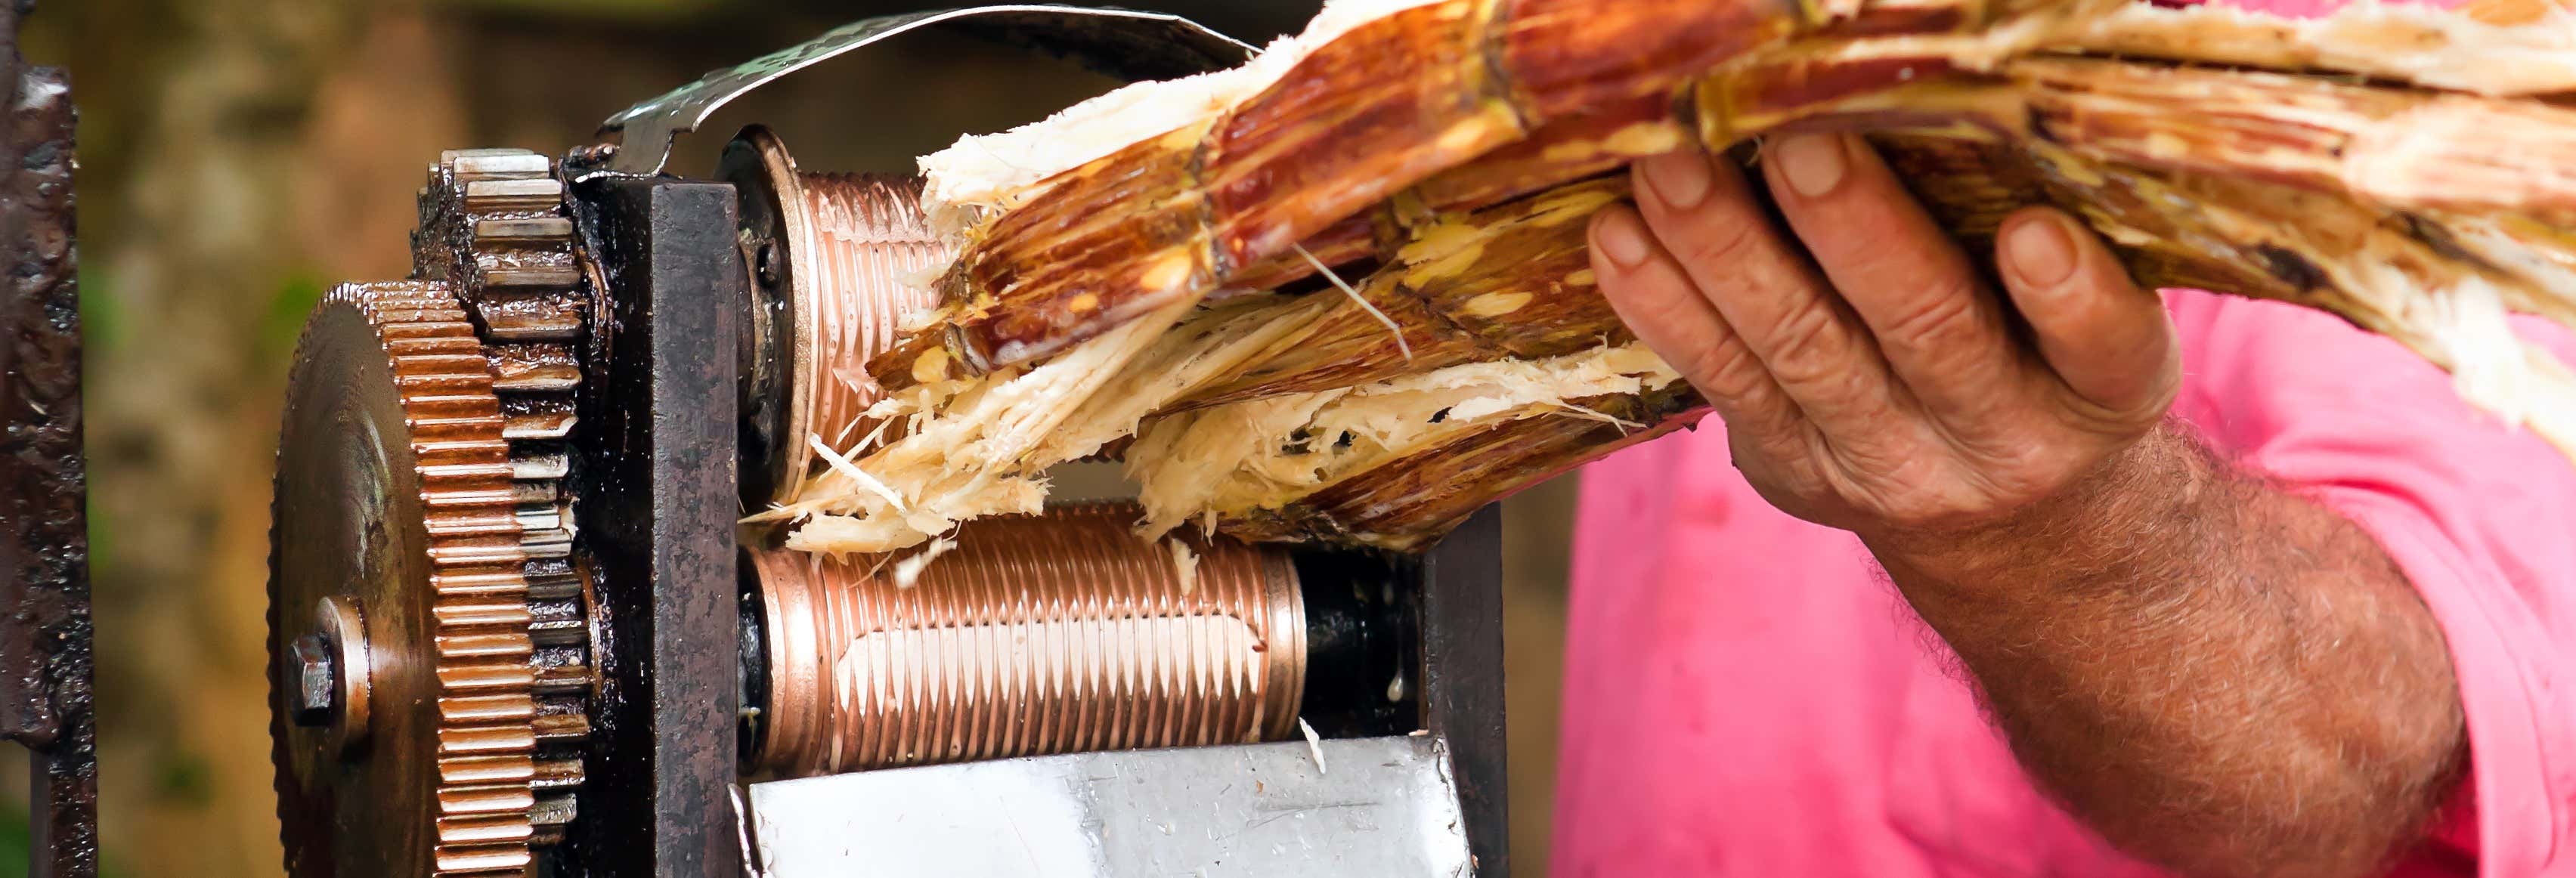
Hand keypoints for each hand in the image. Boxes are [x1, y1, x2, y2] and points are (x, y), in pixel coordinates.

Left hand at [1588, 134, 2180, 541]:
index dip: (2070, 298)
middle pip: (1928, 331)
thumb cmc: (2048, 365)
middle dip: (1856, 234)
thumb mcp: (2089, 330)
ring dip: (1726, 252)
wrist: (2015, 533)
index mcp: (2102, 391)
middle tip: (1799, 144)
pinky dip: (1665, 306)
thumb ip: (2055, 237)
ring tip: (1669, 168)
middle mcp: (1999, 438)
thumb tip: (1944, 95)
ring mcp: (1887, 464)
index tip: (2031, 235)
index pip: (2104, 348)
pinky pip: (1725, 384)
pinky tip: (1616, 236)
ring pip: (1802, 351)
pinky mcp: (1795, 470)